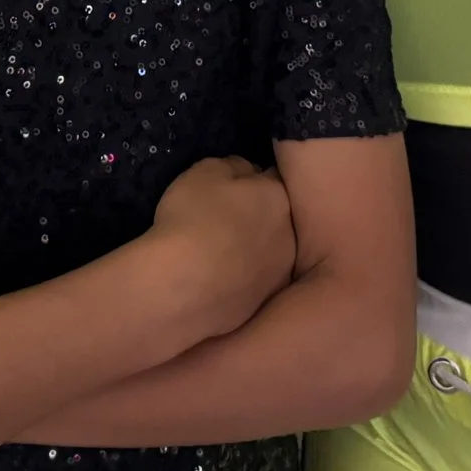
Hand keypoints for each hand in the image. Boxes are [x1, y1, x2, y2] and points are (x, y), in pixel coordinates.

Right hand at [145, 156, 296, 342]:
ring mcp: (278, 273)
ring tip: (219, 254)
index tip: (234, 187)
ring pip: (268, 253)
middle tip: (226, 220)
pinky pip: (253, 283)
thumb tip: (246, 171)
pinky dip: (240, 279)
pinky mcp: (262, 304)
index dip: (252, 180)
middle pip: (275, 217)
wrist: (182, 286)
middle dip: (258, 216)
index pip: (271, 179)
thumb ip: (232, 166)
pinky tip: (216, 280)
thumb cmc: (192, 218)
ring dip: (252, 250)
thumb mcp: (204, 171)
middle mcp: (289, 235)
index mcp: (277, 197)